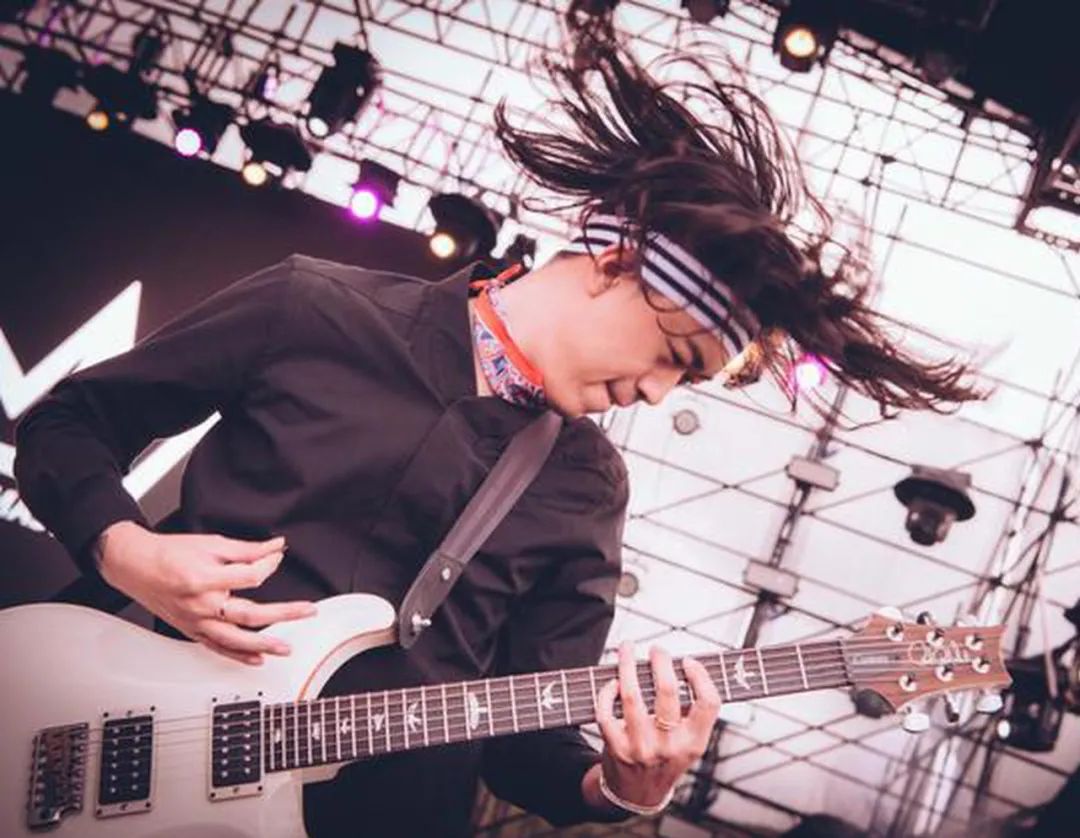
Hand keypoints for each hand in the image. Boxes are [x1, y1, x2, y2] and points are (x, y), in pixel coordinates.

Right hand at [95, 521, 316, 665]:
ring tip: (287, 647)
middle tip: (307, 611)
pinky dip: (238, 656)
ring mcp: (195, 622)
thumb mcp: (211, 543)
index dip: (269, 565)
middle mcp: (200, 605)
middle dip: (283, 614)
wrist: (135, 566)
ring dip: (263, 645)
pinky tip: (257, 660)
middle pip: (248, 614)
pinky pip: (217, 648)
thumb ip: (247, 549)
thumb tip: (276, 547)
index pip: (250, 577)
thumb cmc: (170, 553)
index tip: (277, 557)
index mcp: (204, 579)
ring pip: (234, 640)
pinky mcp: (191, 631)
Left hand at [594, 642, 721, 808]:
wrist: (638, 794)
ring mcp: (641, 748)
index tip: (688, 661)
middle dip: (660, 662)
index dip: (700, 676)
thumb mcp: (689, 743)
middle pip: (667, 692)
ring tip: (627, 648)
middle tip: (657, 649)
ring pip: (632, 696)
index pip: (708, 704)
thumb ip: (692, 713)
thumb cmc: (666, 757)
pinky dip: (607, 691)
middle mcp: (669, 746)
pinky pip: (606, 711)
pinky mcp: (616, 748)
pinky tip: (613, 682)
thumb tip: (686, 666)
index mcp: (694, 742)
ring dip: (627, 665)